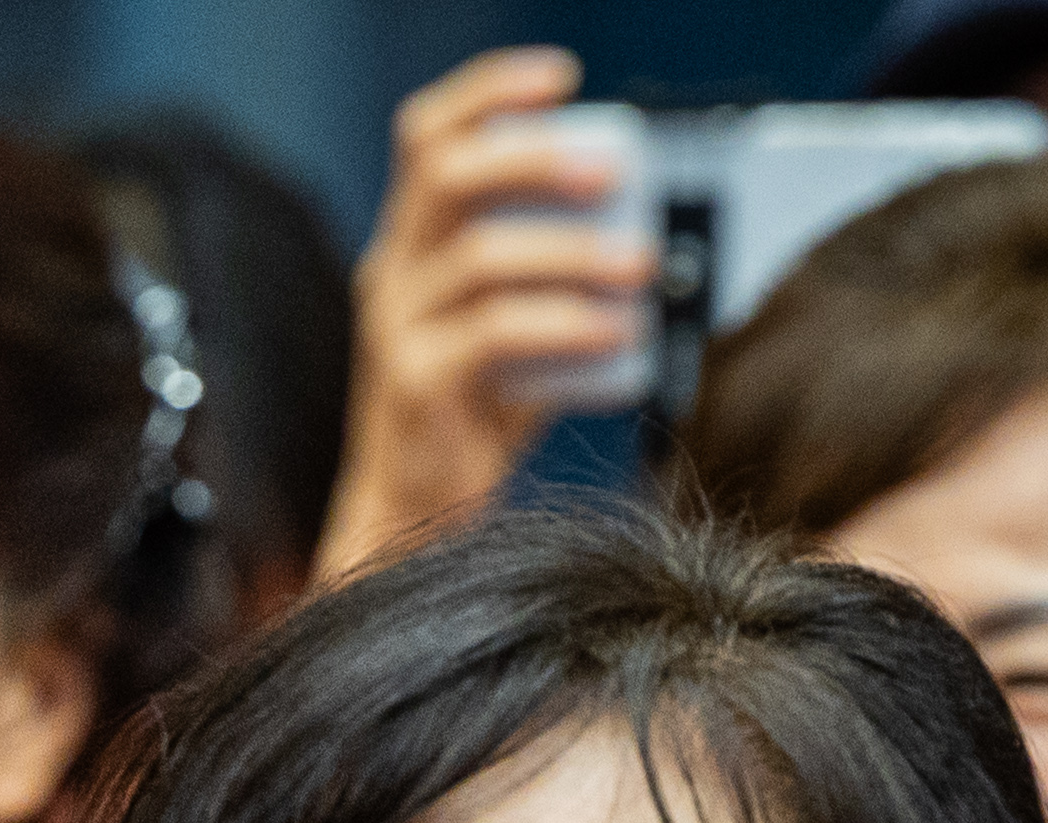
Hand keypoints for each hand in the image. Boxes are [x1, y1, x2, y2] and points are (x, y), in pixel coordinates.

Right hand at [314, 48, 655, 582]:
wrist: (416, 518)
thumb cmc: (479, 414)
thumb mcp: (521, 323)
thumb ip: (561, 271)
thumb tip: (654, 224)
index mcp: (414, 244)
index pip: (428, 137)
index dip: (488, 93)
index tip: (561, 78)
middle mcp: (393, 273)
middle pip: (444, 173)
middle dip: (533, 156)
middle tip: (612, 170)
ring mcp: (395, 328)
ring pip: (482, 255)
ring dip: (576, 253)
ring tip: (643, 267)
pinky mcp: (411, 385)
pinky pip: (493, 333)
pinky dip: (565, 324)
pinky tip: (616, 331)